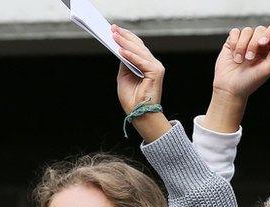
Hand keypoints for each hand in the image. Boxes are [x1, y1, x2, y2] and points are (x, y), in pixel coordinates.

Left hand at [112, 25, 171, 140]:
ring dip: (125, 43)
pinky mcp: (156, 72)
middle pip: (138, 46)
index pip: (137, 47)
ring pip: (139, 52)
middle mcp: (153, 64)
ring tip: (115, 36)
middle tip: (113, 29)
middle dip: (124, 37)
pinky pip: (141, 62)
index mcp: (147, 65)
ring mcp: (156, 67)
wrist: (139, 114)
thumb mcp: (124, 76)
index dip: (126, 37)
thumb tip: (120, 49)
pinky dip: (131, 56)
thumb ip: (125, 63)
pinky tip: (121, 51)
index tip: (115, 30)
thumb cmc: (132, 99)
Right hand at [212, 23, 269, 100]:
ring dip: (242, 46)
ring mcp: (245, 41)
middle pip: (260, 29)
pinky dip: (234, 42)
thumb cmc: (250, 81)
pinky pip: (235, 32)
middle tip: (249, 58)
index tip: (262, 43)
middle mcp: (258, 43)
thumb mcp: (267, 69)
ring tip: (239, 60)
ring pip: (247, 31)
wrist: (230, 88)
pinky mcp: (232, 42)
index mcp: (269, 48)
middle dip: (253, 44)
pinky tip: (233, 54)